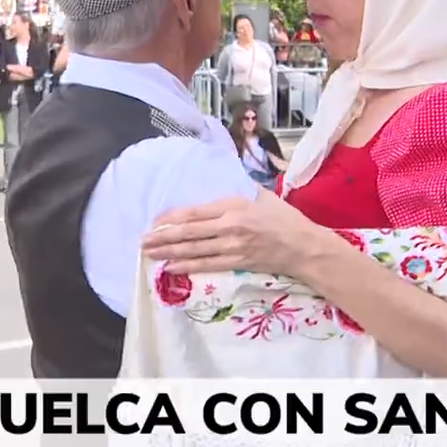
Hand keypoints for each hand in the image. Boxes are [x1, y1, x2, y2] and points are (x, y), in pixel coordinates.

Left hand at [141, 190, 319, 275]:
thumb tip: (216, 179)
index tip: (154, 221)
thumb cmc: (283, 217)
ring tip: (150, 254)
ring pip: (194, 251)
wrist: (303, 246)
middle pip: (189, 233)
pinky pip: (207, 265)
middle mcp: (230, 227)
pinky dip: (187, 266)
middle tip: (143, 241)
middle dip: (162, 237)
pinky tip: (171, 268)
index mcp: (234, 206)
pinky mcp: (238, 264)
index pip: (194, 212)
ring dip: (169, 252)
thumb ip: (237, 190)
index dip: (171, 218)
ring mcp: (233, 248)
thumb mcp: (259, 195)